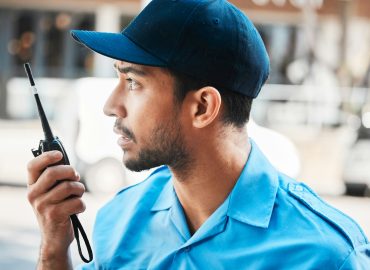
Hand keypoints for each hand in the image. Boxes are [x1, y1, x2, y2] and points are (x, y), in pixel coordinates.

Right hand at [27, 150, 84, 266]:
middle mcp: (33, 195)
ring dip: (80, 190)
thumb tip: (64, 158)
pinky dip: (82, 205)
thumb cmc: (58, 209)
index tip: (60, 154)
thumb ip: (55, 178)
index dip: (46, 156)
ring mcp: (42, 206)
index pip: (32, 166)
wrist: (55, 238)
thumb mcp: (52, 193)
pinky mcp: (54, 215)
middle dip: (71, 172)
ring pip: (69, 187)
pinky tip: (76, 210)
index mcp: (32, 186)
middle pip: (53, 172)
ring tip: (77, 196)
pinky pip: (77, 202)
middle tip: (76, 177)